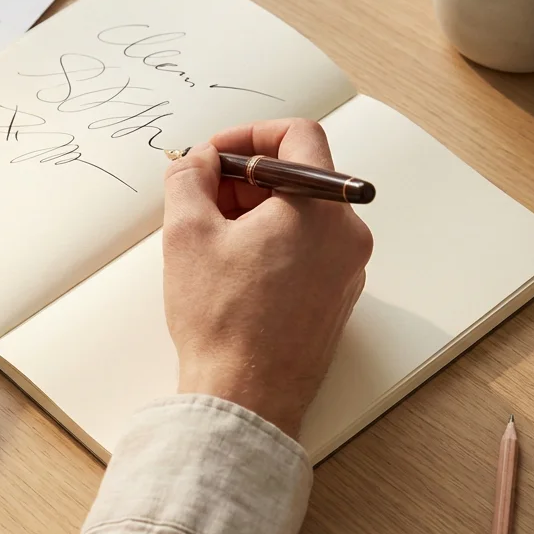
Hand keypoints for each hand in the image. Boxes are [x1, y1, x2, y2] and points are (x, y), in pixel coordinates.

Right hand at [162, 119, 371, 437]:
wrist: (245, 398)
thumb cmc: (222, 322)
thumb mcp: (187, 233)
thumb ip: (188, 178)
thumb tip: (195, 160)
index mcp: (320, 209)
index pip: (298, 135)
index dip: (248, 134)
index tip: (214, 155)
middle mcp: (347, 236)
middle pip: (298, 175)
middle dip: (244, 177)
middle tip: (200, 195)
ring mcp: (346, 271)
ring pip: (300, 215)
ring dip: (253, 211)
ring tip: (208, 238)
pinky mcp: (335, 299)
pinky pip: (306, 250)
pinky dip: (269, 243)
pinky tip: (229, 269)